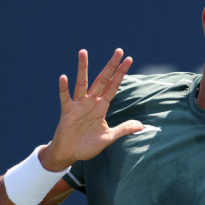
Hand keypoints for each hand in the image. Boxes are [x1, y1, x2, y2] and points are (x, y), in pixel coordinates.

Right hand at [40, 49, 142, 170]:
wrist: (70, 154)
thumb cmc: (87, 145)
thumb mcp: (109, 137)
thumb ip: (123, 129)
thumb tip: (141, 126)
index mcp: (101, 106)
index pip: (113, 86)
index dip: (121, 74)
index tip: (129, 59)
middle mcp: (91, 102)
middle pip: (102, 80)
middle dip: (110, 66)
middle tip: (118, 50)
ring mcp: (78, 106)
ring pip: (82, 83)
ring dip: (83, 68)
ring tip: (83, 52)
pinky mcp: (67, 112)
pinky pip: (65, 98)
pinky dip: (64, 88)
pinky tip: (63, 77)